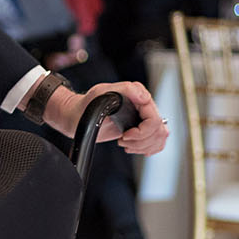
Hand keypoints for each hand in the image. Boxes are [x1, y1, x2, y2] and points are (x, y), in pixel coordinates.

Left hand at [46, 80, 167, 156]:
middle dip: (141, 141)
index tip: (125, 135)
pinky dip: (148, 148)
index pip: (154, 120)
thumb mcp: (102, 92)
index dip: (142, 132)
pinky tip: (134, 147)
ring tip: (126, 144)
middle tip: (123, 140)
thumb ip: (125, 89)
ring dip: (143, 146)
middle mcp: (143, 107)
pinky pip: (157, 142)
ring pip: (160, 138)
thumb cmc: (87, 104)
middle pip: (159, 132)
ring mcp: (143, 119)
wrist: (78, 116)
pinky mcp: (140, 129)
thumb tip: (144, 97)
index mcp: (138, 97)